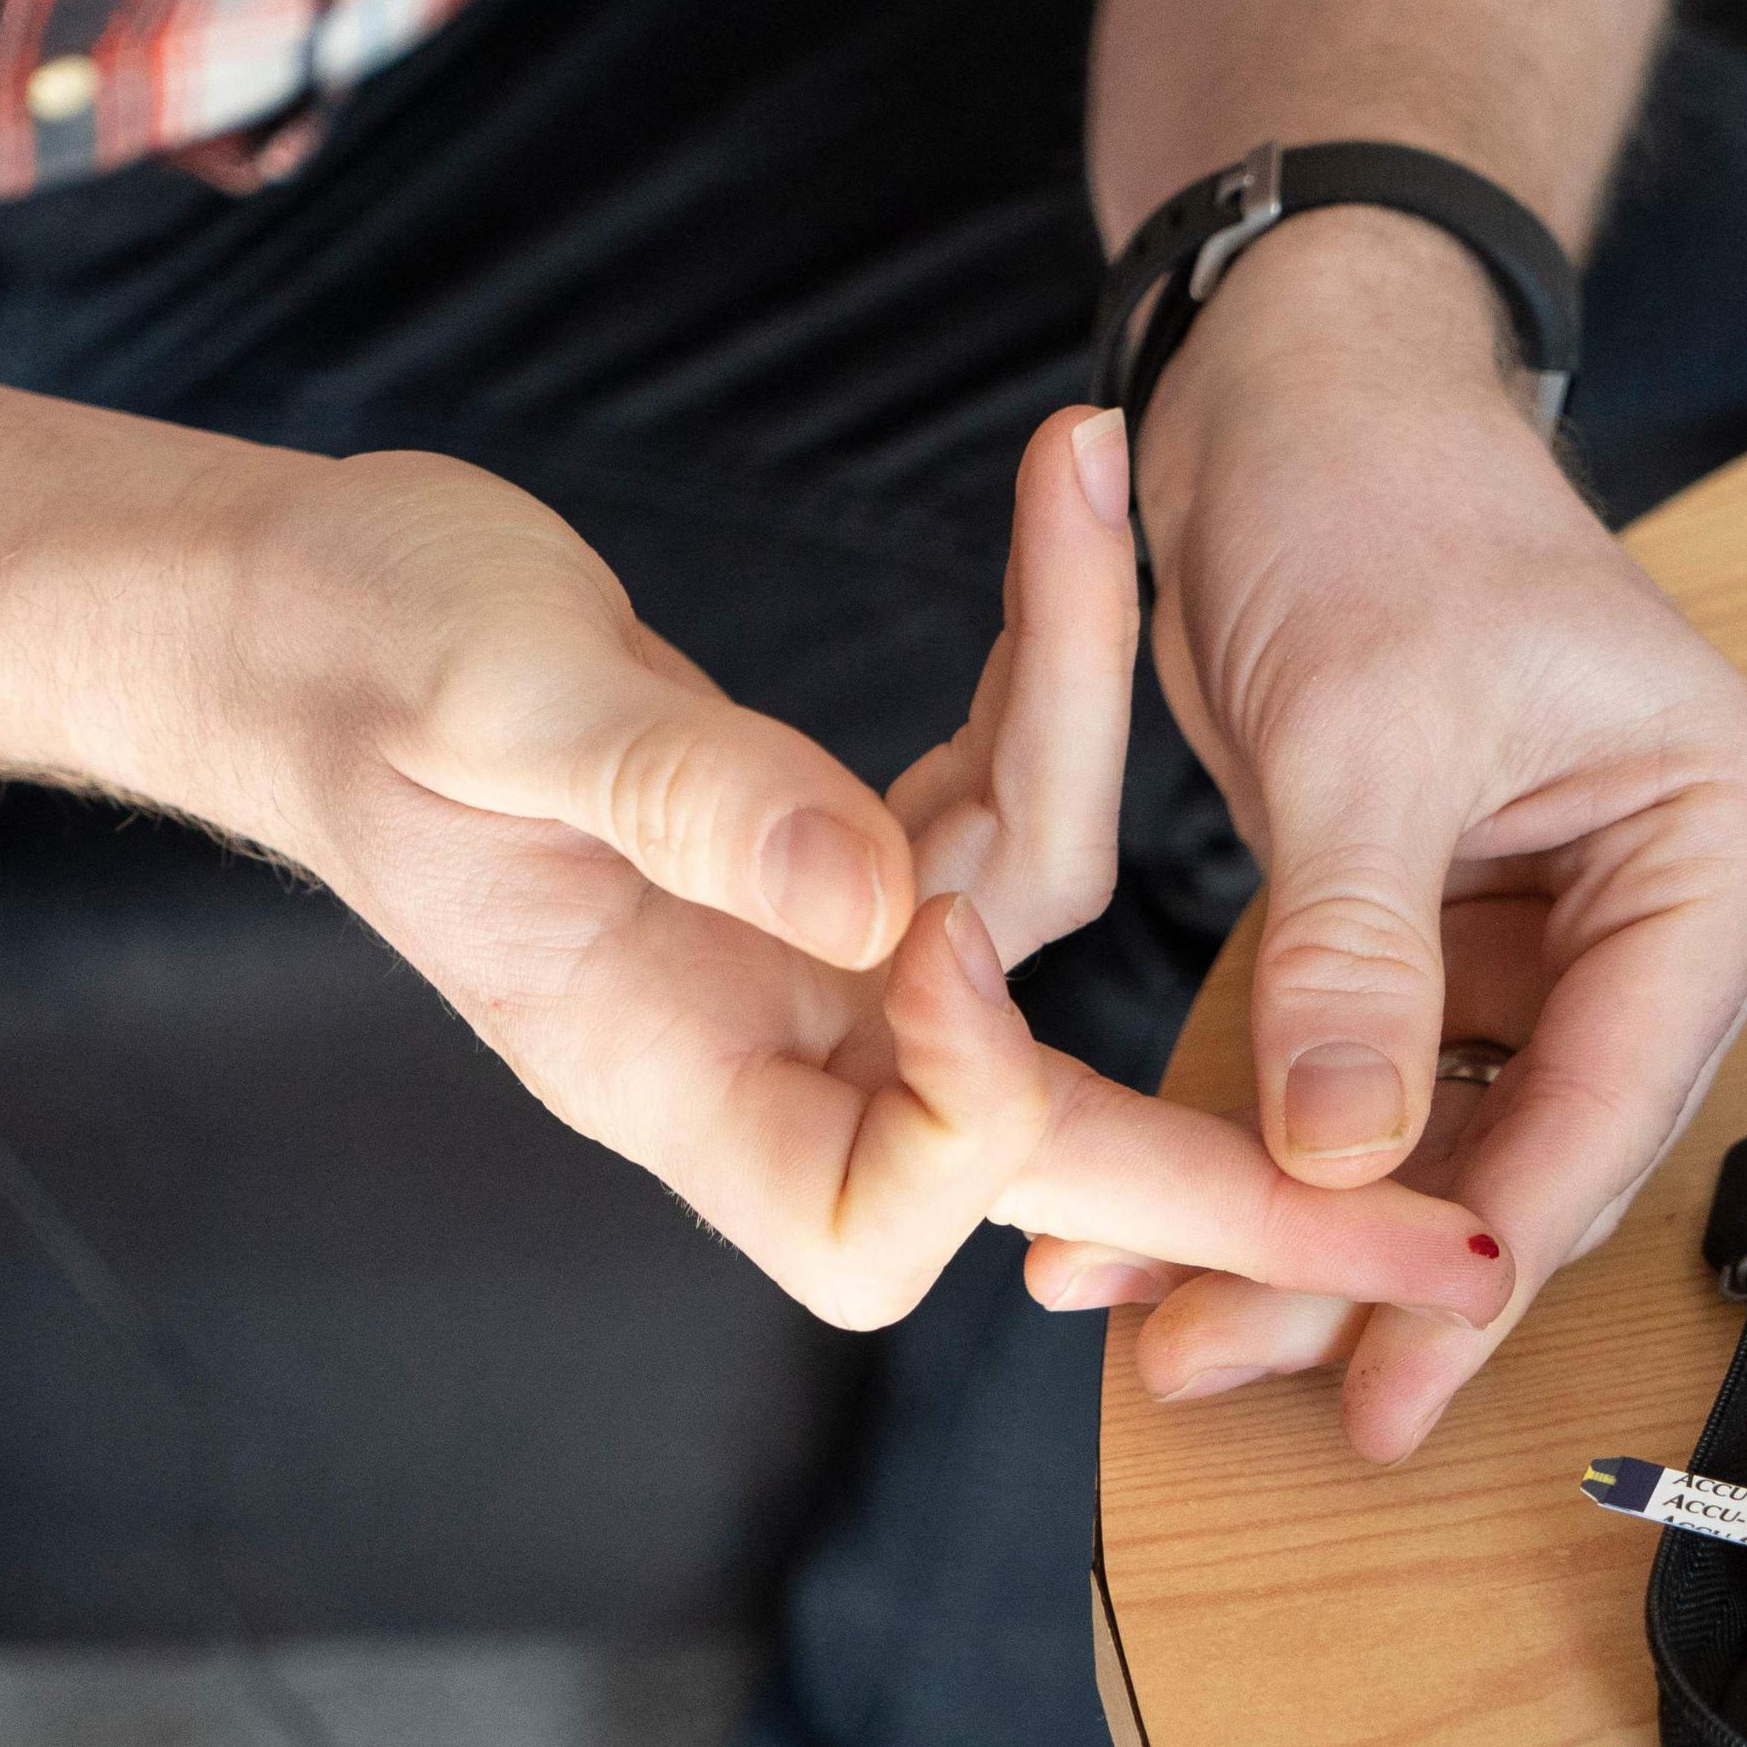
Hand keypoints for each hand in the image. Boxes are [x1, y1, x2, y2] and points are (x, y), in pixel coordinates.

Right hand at [140, 407, 1517, 1332]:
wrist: (295, 615)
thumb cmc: (353, 661)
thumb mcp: (491, 710)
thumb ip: (688, 802)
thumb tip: (878, 906)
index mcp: (661, 1074)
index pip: (885, 1195)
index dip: (970, 1098)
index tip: (941, 939)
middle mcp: (756, 1051)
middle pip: (1038, 1172)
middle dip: (1248, 1201)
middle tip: (1452, 1255)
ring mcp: (798, 967)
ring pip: (1030, 943)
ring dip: (1080, 733)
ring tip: (1093, 491)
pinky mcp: (826, 864)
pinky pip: (983, 821)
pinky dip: (1029, 693)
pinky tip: (1055, 527)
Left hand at [1031, 214, 1746, 1457]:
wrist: (1300, 386)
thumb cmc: (1374, 492)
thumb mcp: (1363, 730)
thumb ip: (1356, 958)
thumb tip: (1338, 1158)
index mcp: (1727, 844)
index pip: (1612, 1097)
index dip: (1478, 1251)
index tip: (1387, 1384)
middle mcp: (1675, 904)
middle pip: (1528, 1143)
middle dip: (1367, 1264)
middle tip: (1224, 1368)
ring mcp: (1571, 928)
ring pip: (1444, 1134)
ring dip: (1306, 1226)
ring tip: (1173, 1329)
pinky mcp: (1460, 933)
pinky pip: (1381, 1079)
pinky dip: (1279, 1142)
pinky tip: (1177, 1222)